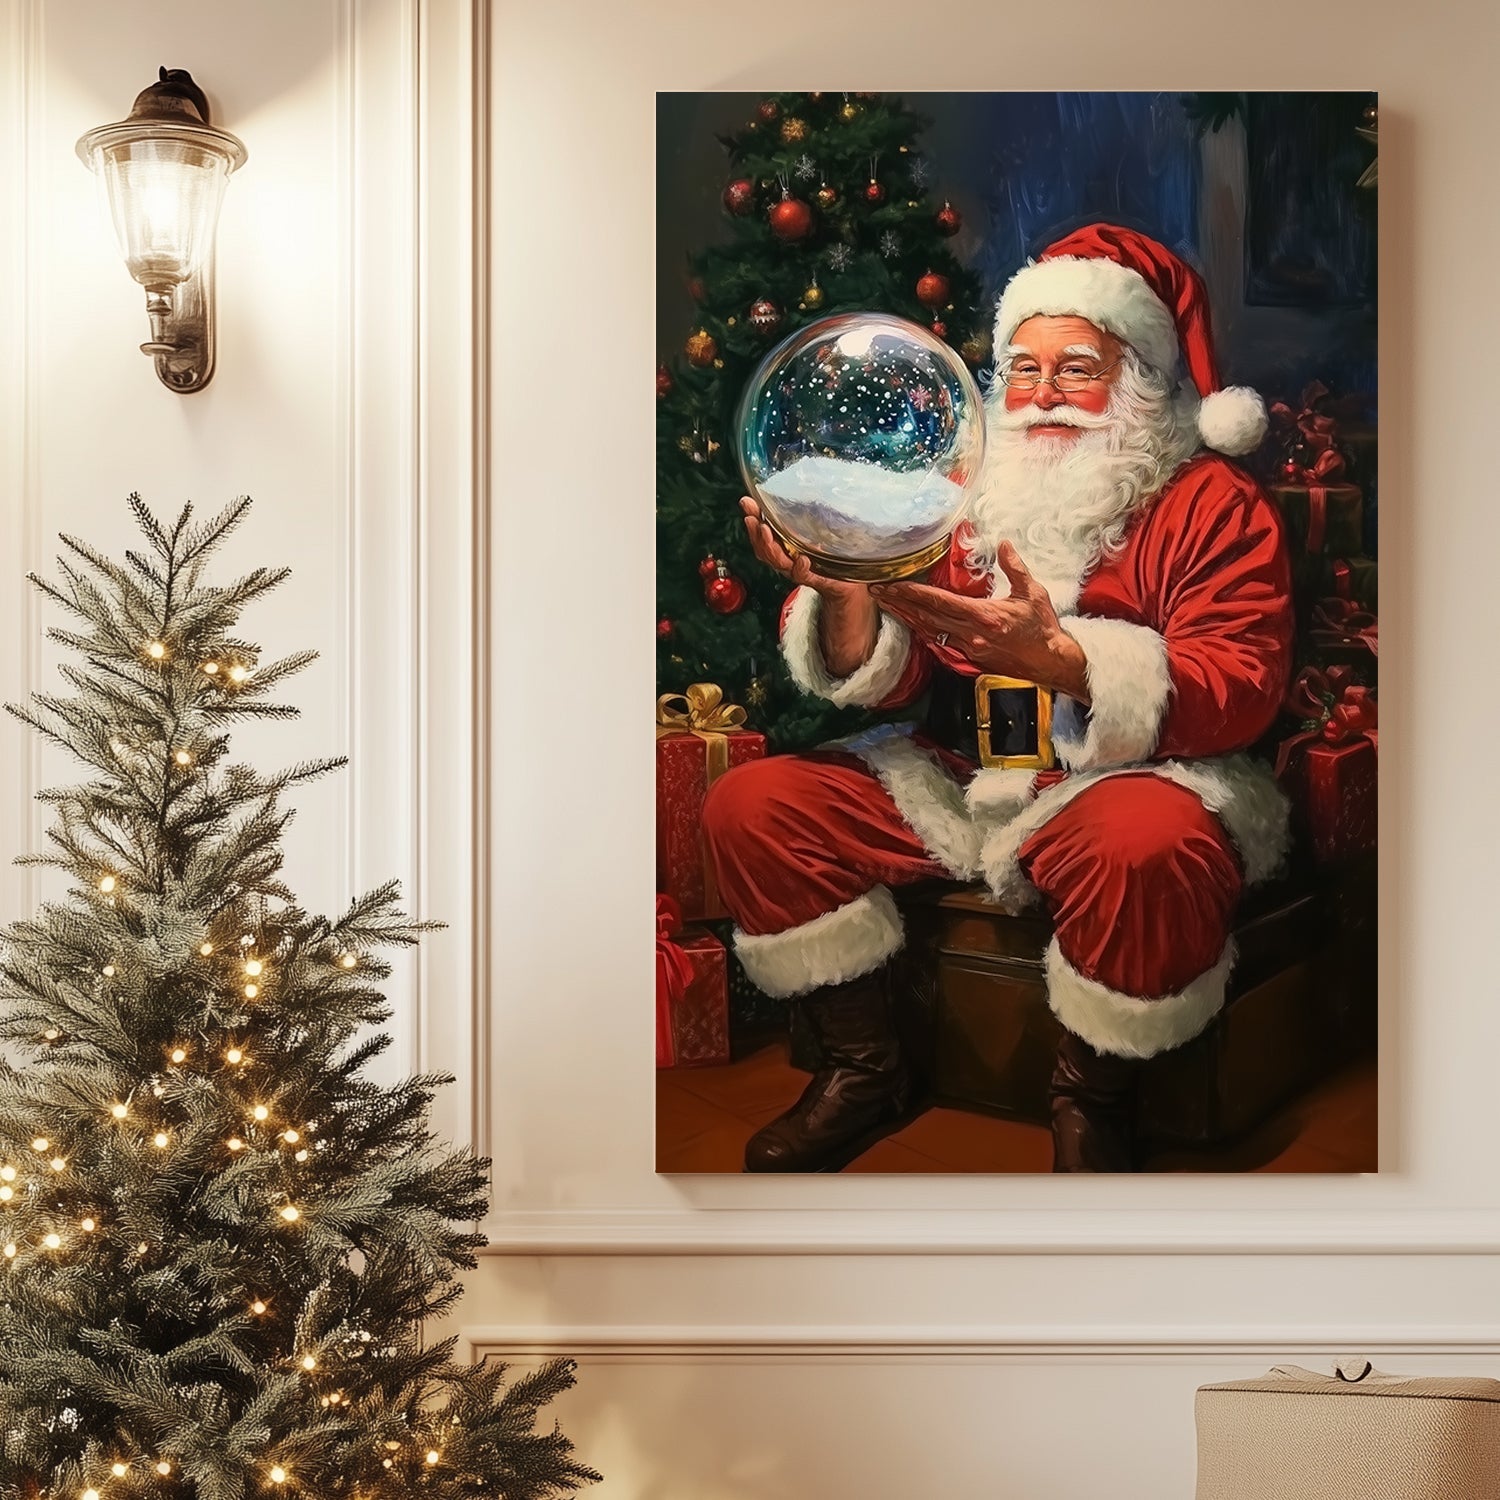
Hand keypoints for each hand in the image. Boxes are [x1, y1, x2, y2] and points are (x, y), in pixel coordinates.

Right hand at [739, 496, 867, 602]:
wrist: (847, 580)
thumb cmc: (828, 553)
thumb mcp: (811, 527)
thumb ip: (793, 513)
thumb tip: (780, 490)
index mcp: (782, 547)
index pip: (760, 535)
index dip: (752, 520)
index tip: (747, 504)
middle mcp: (786, 559)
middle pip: (764, 550)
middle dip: (757, 534)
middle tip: (755, 520)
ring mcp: (798, 569)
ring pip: (778, 562)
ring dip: (771, 548)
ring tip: (767, 531)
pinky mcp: (814, 578)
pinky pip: (802, 575)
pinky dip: (800, 567)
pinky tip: (802, 559)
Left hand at [871, 542, 1090, 701]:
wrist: (1052, 663)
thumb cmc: (1044, 628)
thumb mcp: (1033, 593)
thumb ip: (1015, 568)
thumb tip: (1003, 544)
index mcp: (984, 617)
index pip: (940, 602)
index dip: (913, 592)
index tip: (893, 584)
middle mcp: (971, 635)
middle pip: (927, 616)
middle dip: (899, 603)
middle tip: (876, 590)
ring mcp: (968, 650)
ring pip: (929, 631)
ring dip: (906, 617)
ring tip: (886, 604)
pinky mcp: (970, 659)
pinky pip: (940, 644)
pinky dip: (922, 632)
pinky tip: (910, 624)